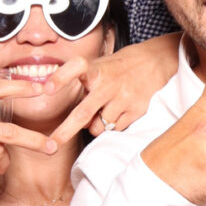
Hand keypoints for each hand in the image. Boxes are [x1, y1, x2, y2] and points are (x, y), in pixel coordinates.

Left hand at [47, 32, 182, 142]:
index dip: (61, 78)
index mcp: (98, 69)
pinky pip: (115, 129)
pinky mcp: (137, 109)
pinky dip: (111, 126)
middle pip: (83, 112)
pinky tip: (117, 112)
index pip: (77, 68)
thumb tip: (73, 115)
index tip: (47, 89)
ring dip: (94, 126)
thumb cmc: (122, 66)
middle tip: (51, 145)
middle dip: (65, 131)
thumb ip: (86, 85)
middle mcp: (109, 83)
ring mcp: (124, 98)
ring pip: (98, 127)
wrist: (158, 60)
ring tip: (102, 112)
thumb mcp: (102, 65)